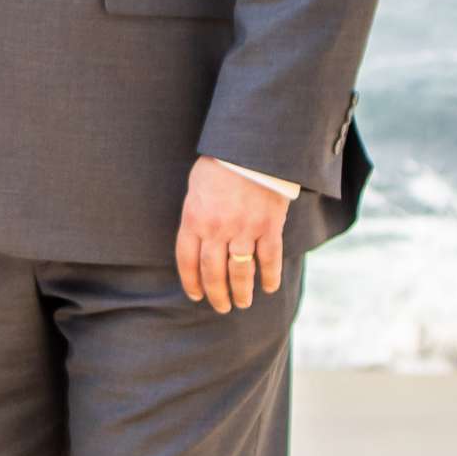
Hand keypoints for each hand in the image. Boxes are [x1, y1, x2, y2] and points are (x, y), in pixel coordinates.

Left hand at [175, 156, 289, 313]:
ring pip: (241, 271)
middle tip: (221, 307)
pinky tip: (268, 287)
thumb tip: (197, 242)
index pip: (187, 260)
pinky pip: (269, 259)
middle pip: (213, 271)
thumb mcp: (195, 188)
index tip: (196, 295)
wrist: (250, 148)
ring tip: (243, 303)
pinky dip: (269, 276)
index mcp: (194, 218)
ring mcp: (244, 229)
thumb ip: (195, 217)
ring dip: (241, 292)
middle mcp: (217, 228)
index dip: (191, 282)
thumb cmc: (218, 165)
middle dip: (217, 294)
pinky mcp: (269, 227)